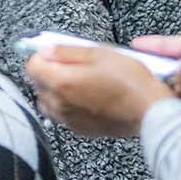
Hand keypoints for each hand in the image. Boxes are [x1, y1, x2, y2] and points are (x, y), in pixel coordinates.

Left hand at [25, 44, 174, 137]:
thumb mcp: (99, 53)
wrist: (149, 111)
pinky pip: (60, 114)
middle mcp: (59, 104)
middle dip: (47, 71)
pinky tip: (85, 96)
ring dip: (54, 89)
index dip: (41, 55)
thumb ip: (67, 51)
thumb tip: (45, 50)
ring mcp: (68, 119)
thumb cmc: (129, 80)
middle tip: (70, 64)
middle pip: (36, 84)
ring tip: (77, 80)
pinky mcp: (78, 129)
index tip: (54, 52)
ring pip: (46, 101)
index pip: (31, 67)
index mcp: (62, 82)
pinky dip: (64, 104)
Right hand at [131, 32, 180, 117]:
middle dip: (148, 77)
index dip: (140, 69)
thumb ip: (162, 45)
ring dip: (169, 78)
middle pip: (154, 90)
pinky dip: (180, 86)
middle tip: (142, 65)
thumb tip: (136, 43)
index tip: (128, 60)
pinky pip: (180, 103)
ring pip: (164, 97)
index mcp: (177, 74)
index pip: (151, 76)